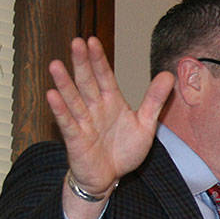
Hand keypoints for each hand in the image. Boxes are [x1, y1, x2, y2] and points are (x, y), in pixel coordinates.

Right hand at [45, 37, 174, 207]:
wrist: (109, 178)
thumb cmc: (124, 150)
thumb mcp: (145, 125)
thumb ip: (154, 100)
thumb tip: (168, 75)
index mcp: (111, 101)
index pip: (104, 75)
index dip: (98, 59)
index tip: (93, 41)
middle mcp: (94, 108)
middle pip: (87, 81)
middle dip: (81, 63)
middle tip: (76, 42)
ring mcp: (83, 122)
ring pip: (73, 99)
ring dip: (64, 83)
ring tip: (55, 65)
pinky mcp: (75, 139)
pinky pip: (67, 122)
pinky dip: (60, 110)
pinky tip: (51, 95)